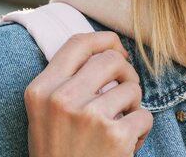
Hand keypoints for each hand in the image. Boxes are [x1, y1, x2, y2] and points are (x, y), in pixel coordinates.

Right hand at [24, 32, 152, 156]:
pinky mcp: (115, 136)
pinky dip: (141, 131)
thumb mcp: (45, 115)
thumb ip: (66, 82)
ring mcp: (90, 117)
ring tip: (118, 128)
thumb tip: (110, 52)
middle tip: (125, 92)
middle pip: (110, 59)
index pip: (78, 43)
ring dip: (133, 107)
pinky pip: (145, 116)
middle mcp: (62, 99)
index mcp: (41, 90)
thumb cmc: (59, 154)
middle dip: (125, 73)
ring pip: (132, 88)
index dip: (104, 39)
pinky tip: (126, 146)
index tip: (117, 48)